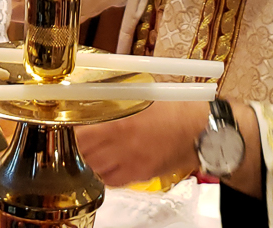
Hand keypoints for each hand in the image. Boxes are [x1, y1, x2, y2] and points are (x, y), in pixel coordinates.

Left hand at [76, 101, 207, 186]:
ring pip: (96, 170)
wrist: (202, 130)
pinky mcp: (141, 174)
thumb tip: (98, 91)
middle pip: (84, 155)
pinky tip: (106, 163)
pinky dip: (104, 174)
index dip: (71, 132)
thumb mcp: (144, 94)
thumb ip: (118, 95)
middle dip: (78, 146)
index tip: (70, 125)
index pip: (81, 136)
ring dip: (89, 160)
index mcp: (120, 125)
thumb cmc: (177, 109)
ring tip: (92, 149)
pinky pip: (112, 181)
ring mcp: (131, 164)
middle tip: (79, 137)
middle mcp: (122, 148)